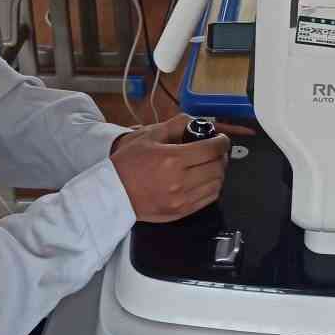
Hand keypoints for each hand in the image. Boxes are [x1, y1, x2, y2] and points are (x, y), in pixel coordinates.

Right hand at [110, 114, 230, 222]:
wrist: (112, 193)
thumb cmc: (128, 163)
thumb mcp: (149, 136)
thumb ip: (176, 125)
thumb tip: (197, 122)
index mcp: (173, 159)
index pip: (212, 149)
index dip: (222, 142)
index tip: (221, 140)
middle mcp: (180, 181)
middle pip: (217, 167)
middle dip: (222, 156)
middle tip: (216, 151)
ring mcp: (181, 200)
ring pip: (217, 184)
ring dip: (218, 172)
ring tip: (210, 165)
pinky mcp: (181, 212)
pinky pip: (209, 199)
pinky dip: (212, 187)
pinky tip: (204, 179)